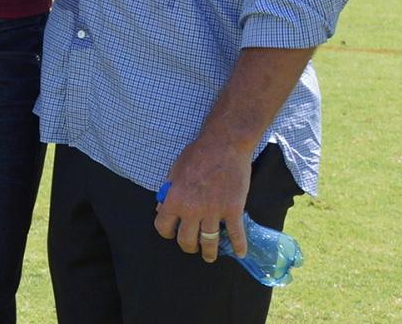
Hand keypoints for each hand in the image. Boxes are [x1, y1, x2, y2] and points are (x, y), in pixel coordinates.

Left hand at [156, 136, 252, 261]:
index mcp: (174, 199)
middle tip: (192, 246)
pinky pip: (236, 234)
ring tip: (210, 256)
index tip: (172, 233)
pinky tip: (240, 253)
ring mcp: (214, 211)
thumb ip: (168, 193)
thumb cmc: (196, 155)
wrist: (223, 145)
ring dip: (210, 253)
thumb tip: (161, 209)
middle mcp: (192, 210)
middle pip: (186, 240)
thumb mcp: (174, 171)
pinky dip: (239, 246)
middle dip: (188, 246)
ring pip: (209, 242)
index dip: (166, 232)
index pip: (163, 227)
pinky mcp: (233, 210)